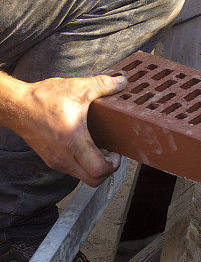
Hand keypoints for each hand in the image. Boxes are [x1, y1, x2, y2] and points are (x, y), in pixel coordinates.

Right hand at [10, 74, 126, 186]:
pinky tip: (85, 146)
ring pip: (81, 176)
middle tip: (110, 154)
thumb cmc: (43, 98)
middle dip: (107, 170)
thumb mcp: (78, 88)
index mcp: (73, 142)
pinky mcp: (50, 159)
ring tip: (99, 149)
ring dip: (94, 167)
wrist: (17, 105)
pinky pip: (71, 169)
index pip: (98, 170)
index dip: (113, 165)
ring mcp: (55, 160)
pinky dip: (82, 164)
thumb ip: (103, 84)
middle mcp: (63, 157)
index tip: (116, 152)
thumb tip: (122, 82)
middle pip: (92, 180)